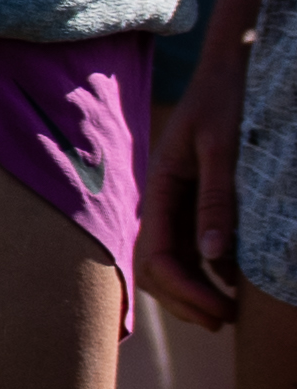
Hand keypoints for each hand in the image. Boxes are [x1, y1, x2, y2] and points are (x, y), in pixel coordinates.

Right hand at [147, 61, 243, 325]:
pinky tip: (232, 283)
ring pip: (169, 263)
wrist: (234, 68)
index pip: (156, 256)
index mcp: (159, 186)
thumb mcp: (225, 148)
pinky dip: (203, 274)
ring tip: (228, 312)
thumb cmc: (229, 101)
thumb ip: (216, 199)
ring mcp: (175, 201)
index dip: (186, 291)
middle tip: (226, 321)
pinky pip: (187, 248)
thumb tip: (214, 257)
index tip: (223, 311)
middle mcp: (160, 198)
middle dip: (186, 301)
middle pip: (154, 268)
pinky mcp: (193, 200)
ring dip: (192, 293)